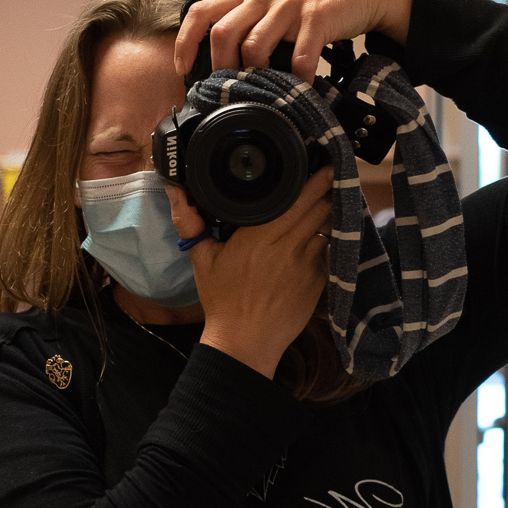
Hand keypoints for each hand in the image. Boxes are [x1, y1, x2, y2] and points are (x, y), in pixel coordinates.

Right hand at [166, 168, 333, 378]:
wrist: (245, 342)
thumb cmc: (222, 300)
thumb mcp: (203, 260)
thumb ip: (192, 223)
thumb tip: (176, 192)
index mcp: (259, 237)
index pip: (296, 201)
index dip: (313, 181)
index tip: (320, 165)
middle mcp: (287, 248)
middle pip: (318, 208)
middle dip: (327, 189)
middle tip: (332, 171)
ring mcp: (306, 265)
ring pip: (327, 228)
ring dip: (330, 213)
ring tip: (331, 197)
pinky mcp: (318, 282)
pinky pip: (327, 252)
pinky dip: (328, 240)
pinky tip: (325, 233)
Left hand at [174, 0, 411, 83]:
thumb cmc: (310, 0)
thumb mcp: (271, 1)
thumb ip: (246, 21)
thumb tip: (219, 62)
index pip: (201, 13)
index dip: (186, 42)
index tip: (183, 69)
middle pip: (223, 34)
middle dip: (221, 67)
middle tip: (231, 87)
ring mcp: (290, 5)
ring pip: (254, 47)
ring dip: (256, 75)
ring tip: (265, 88)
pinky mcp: (318, 17)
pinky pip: (300, 58)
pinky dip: (297, 81)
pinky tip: (301, 88)